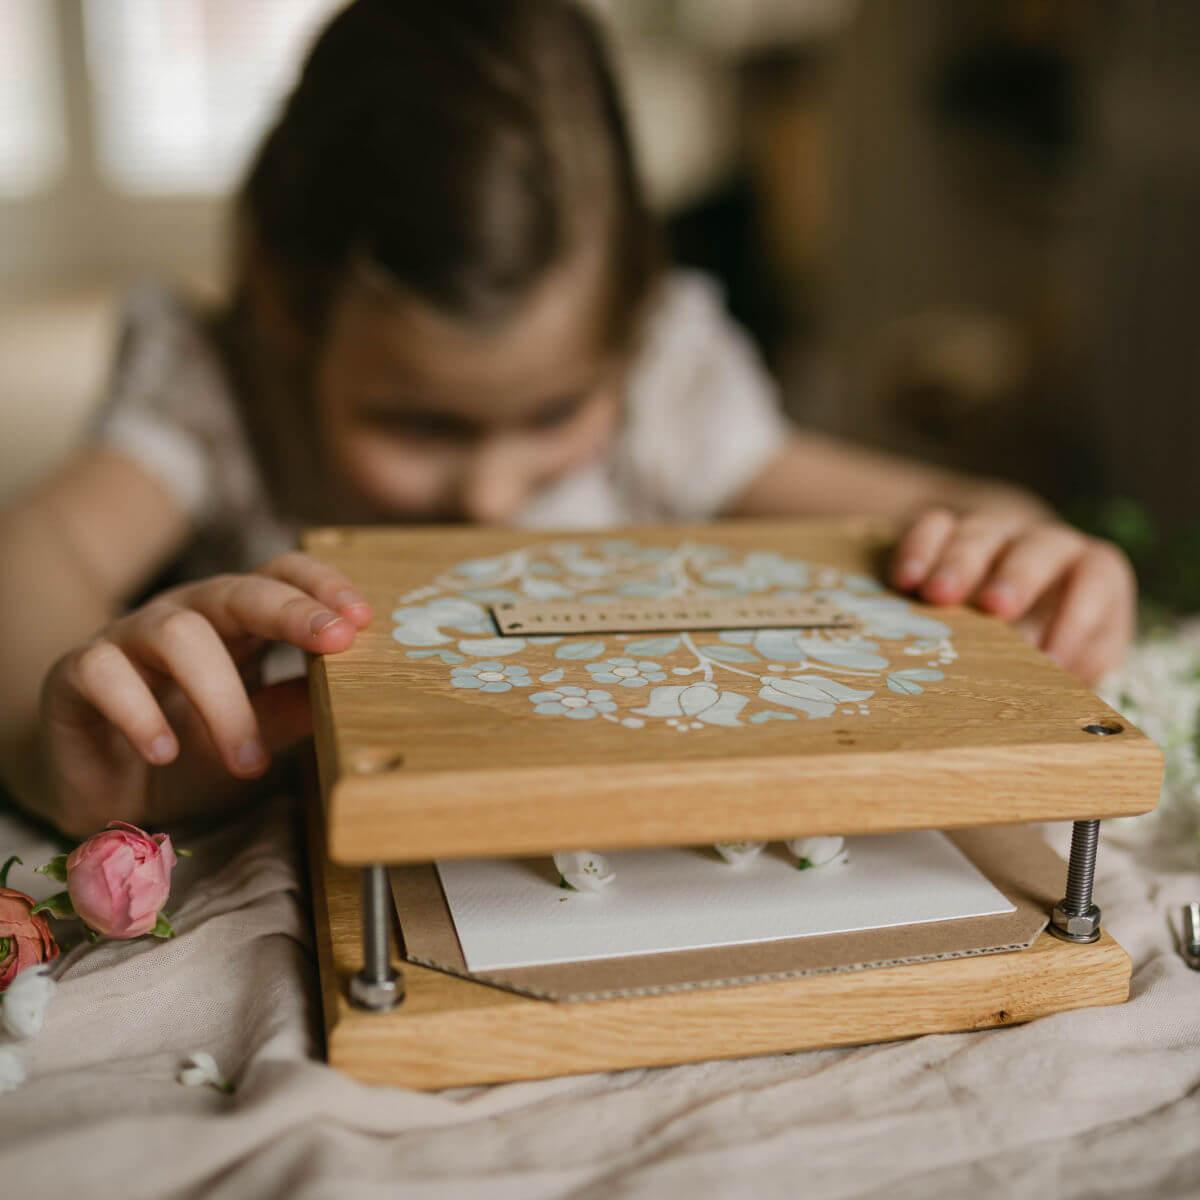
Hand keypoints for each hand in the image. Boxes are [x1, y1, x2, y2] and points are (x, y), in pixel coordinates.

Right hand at [39, 553, 371, 835]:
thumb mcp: (256, 735)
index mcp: (236, 621)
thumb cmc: (192, 752)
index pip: (280, 574)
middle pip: (238, 590)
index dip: (321, 585)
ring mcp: (128, 638)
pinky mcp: (76, 672)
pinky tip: (165, 751)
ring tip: (250, 763)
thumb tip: (361, 689)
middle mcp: (185, 615)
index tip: (363, 619)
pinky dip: (139, 712)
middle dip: (292, 611)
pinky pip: (104, 672)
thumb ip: (297, 709)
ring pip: (179, 634)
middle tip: (337, 643)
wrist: (105, 790)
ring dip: (223, 699)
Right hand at [891, 508, 1134, 683]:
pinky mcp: (948, 528)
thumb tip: (1052, 689)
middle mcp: (1045, 543)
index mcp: (1091, 570)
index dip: (1080, 613)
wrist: (1011, 587)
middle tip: (994, 608)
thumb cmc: (1049, 633)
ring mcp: (994, 532)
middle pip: (1040, 546)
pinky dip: (919, 549)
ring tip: (936, 596)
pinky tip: (903, 581)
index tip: (1052, 658)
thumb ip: (1072, 665)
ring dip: (959, 563)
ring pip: (981, 533)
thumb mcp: (1075, 652)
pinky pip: (933, 525)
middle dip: (1017, 576)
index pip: (1097, 577)